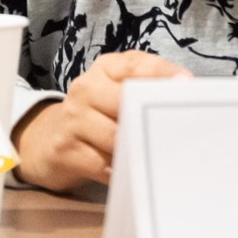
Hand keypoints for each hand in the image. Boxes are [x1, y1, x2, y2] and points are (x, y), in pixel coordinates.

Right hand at [14, 51, 192, 190]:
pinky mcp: (66, 150)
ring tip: (156, 156)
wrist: (50, 139)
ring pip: (116, 137)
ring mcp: (73, 119)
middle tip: (177, 133)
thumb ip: (147, 89)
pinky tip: (131, 172)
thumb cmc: (98, 115)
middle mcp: (85, 88)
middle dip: (152, 118)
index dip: (163, 74)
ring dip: (139, 150)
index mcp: (105, 69)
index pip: (136, 64)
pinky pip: (104, 165)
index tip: (187, 86)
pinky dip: (122, 172)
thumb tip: (185, 94)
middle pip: (125, 101)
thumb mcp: (119, 93)